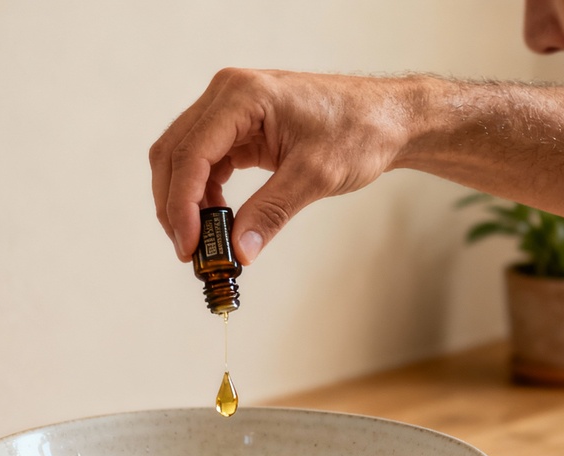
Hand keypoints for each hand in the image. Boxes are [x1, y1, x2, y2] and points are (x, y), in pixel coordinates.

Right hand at [149, 69, 412, 263]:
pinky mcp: (239, 126)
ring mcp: (231, 109)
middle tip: (189, 251)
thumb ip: (271, 213)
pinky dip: (204, 194)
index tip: (188, 245)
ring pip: (183, 159)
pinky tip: (218, 221)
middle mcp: (227, 95)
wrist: (388, 117)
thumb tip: (237, 252)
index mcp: (242, 96)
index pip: (191, 153)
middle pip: (175, 154)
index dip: (182, 204)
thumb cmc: (360, 131)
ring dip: (186, 202)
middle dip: (175, 206)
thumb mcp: (315, 176)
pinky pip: (205, 162)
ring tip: (204, 242)